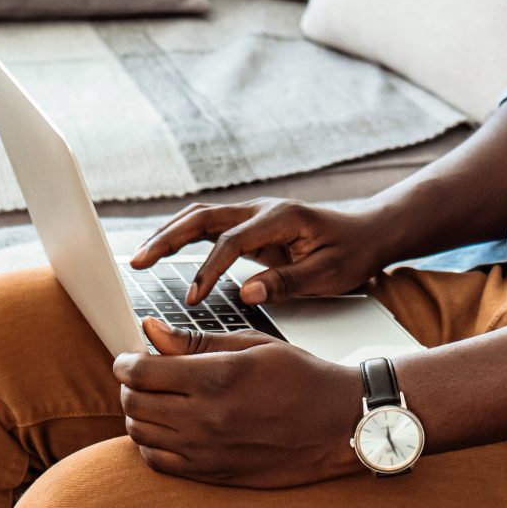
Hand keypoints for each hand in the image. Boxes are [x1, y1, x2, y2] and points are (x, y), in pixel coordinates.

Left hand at [114, 319, 368, 485]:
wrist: (337, 425)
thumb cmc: (300, 377)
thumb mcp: (251, 345)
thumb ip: (194, 340)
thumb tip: (149, 330)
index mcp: (218, 378)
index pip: (142, 372)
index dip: (125, 361)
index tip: (128, 356)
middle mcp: (208, 418)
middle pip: (134, 404)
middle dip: (128, 385)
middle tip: (139, 374)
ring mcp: (208, 451)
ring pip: (141, 435)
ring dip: (137, 414)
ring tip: (154, 399)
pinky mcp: (213, 474)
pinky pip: (159, 463)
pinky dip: (151, 444)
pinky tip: (166, 427)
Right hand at [129, 197, 399, 306]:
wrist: (369, 231)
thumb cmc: (352, 253)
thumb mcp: (328, 273)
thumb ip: (286, 281)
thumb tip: (245, 292)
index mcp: (279, 218)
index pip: (230, 241)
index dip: (207, 269)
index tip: (192, 298)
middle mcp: (261, 209)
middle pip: (203, 218)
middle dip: (167, 238)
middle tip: (137, 262)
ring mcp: (254, 214)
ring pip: (202, 217)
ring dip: (170, 234)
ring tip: (141, 257)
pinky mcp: (252, 225)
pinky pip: (210, 226)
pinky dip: (185, 236)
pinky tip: (166, 251)